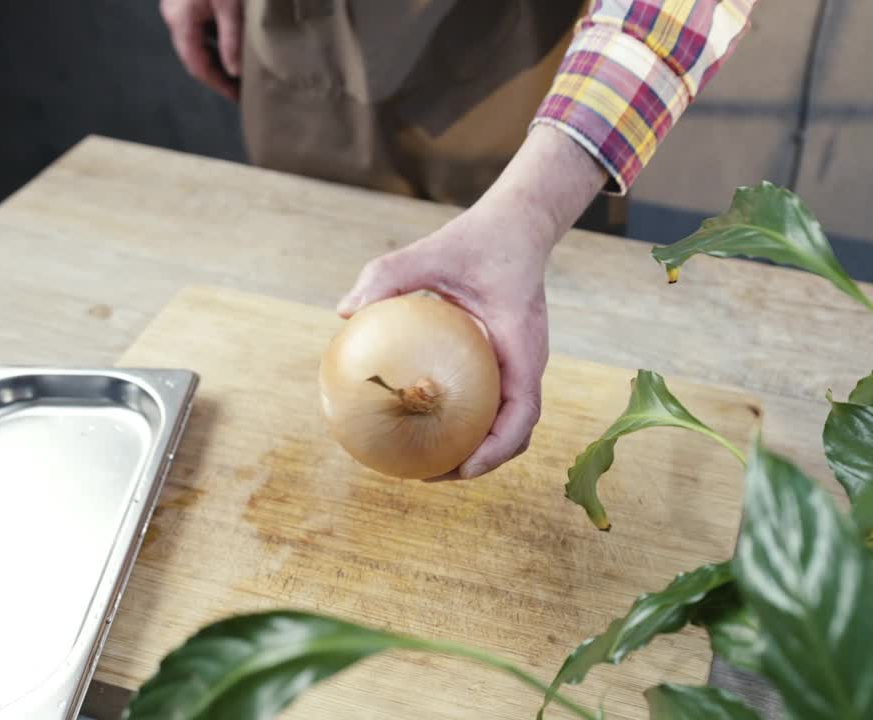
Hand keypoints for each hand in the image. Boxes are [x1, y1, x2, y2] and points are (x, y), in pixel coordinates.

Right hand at [160, 0, 241, 101]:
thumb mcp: (230, 6)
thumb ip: (232, 39)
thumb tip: (235, 72)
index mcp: (181, 21)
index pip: (197, 65)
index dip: (218, 84)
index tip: (238, 97)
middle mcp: (174, 16)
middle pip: (195, 57)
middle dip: (218, 76)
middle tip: (241, 91)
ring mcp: (178, 8)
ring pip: (196, 43)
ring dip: (217, 60)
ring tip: (240, 74)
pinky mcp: (187, 1)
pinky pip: (199, 28)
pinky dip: (214, 42)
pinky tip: (233, 48)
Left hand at [337, 126, 607, 477]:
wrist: (518, 226)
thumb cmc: (478, 240)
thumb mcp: (432, 251)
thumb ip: (389, 274)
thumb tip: (344, 310)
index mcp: (523, 346)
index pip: (523, 412)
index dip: (497, 448)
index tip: (463, 467)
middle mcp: (528, 363)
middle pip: (514, 431)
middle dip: (479, 461)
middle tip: (429, 476)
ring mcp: (520, 364)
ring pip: (506, 422)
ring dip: (474, 446)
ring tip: (425, 461)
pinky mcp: (507, 360)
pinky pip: (491, 400)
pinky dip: (466, 419)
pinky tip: (422, 417)